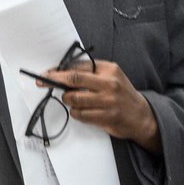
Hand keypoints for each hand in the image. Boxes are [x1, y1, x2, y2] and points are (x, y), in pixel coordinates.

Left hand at [44, 59, 159, 153]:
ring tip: (75, 100)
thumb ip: (89, 72)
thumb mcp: (110, 76)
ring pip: (74, 99)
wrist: (141, 115)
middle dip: (54, 81)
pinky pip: (80, 114)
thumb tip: (60, 72)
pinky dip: (76, 113)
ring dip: (69, 101)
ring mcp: (108, 101)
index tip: (46, 74)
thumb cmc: (120, 93)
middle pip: (73, 80)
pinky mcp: (107, 117)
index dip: (58, 71)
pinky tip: (83, 111)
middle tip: (42, 83)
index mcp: (109, 69)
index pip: (78, 67)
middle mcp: (109, 84)